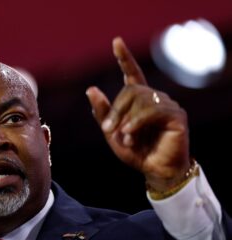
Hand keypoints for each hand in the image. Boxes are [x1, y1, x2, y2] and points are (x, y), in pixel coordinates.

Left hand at [86, 36, 190, 191]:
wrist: (154, 171)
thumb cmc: (135, 152)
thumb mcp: (112, 133)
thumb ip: (102, 112)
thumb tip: (90, 89)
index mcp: (139, 101)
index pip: (132, 73)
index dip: (124, 58)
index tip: (116, 41)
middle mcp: (154, 98)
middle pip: (130, 90)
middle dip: (115, 110)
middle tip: (107, 129)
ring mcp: (167, 104)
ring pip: (140, 99)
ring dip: (125, 119)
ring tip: (123, 138)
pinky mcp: (177, 115)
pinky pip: (152, 110)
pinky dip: (137, 123)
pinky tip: (130, 135)